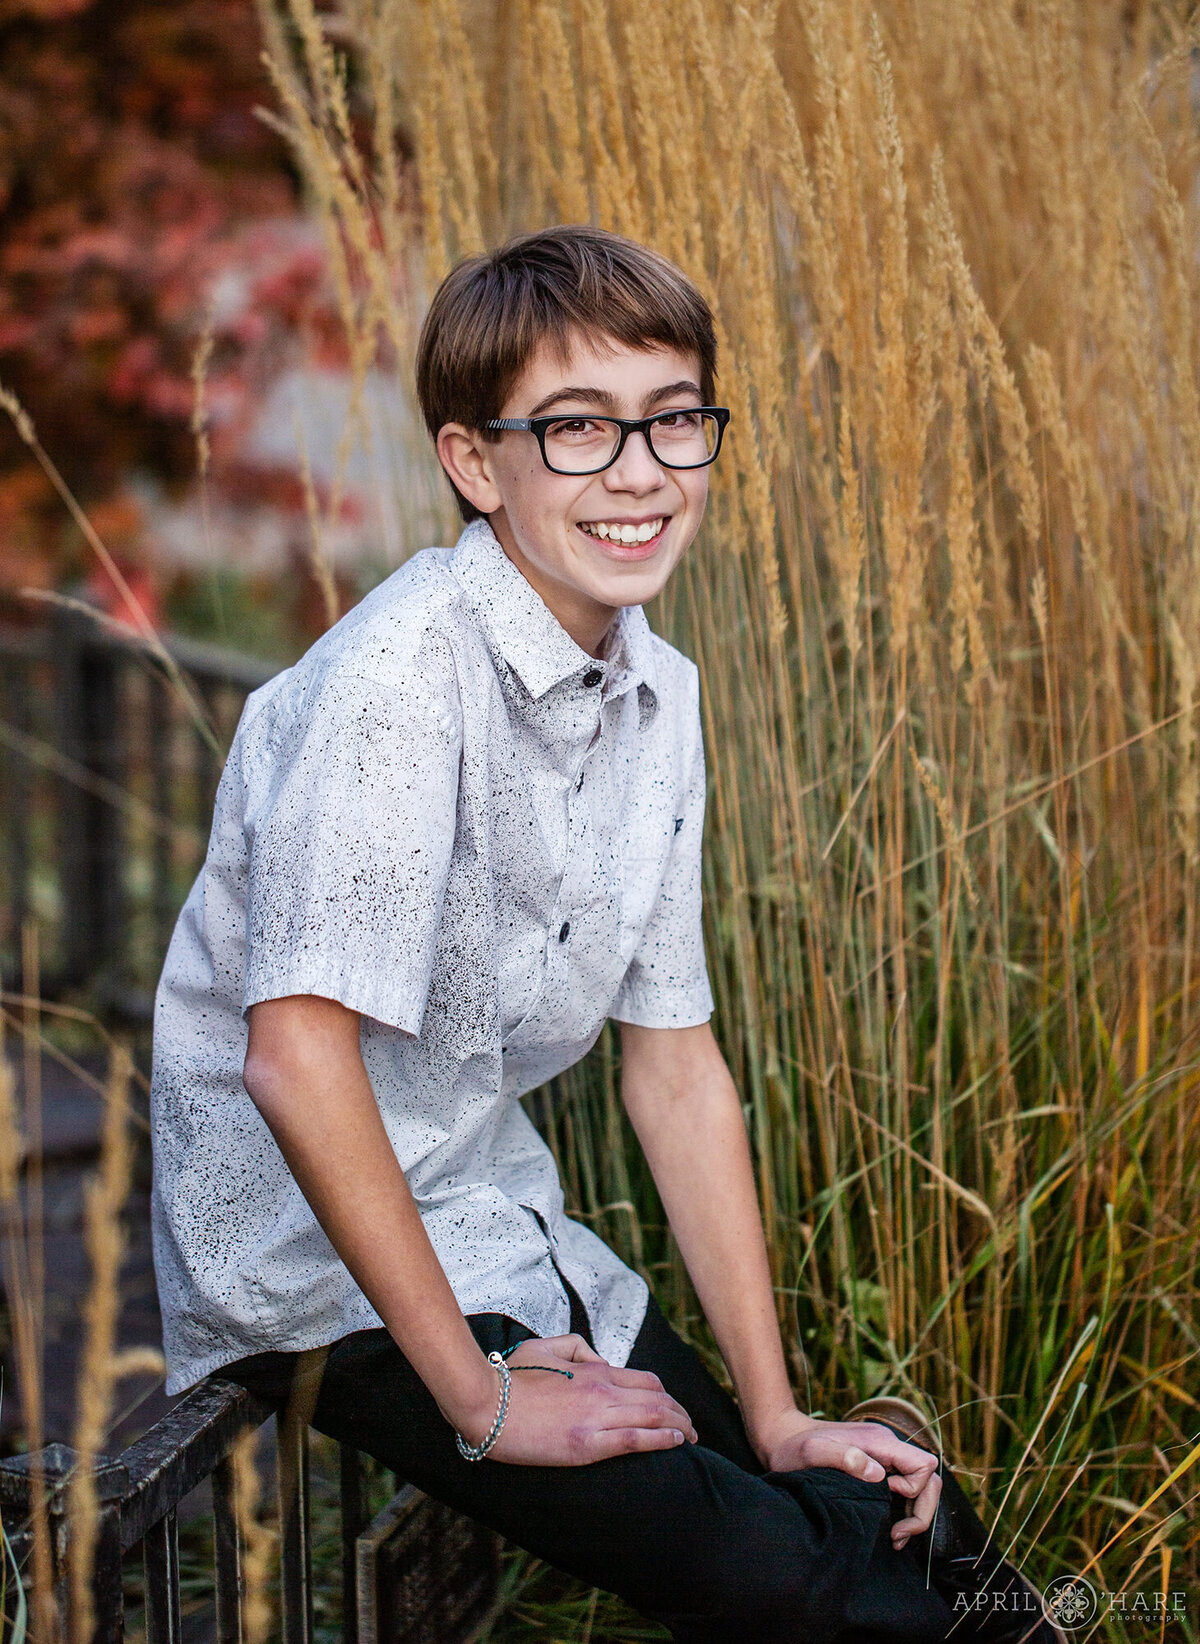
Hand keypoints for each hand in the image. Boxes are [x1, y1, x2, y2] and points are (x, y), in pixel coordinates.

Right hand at [466, 1333, 700, 1466]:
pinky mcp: (585, 1445)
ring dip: (680, 1428)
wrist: (485, 1404)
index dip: (667, 1396)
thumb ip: (579, 1348)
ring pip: (653, 1418)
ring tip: (692, 1439)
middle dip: (681, 1413)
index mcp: (594, 1370)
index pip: (646, 1380)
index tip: (675, 1408)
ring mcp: (595, 1418)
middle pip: (658, 1399)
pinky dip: (662, 1440)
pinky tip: (676, 1443)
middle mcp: (602, 1391)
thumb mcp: (546, 1347)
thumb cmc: (510, 1376)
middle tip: (692, 1428)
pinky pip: (635, 1440)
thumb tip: (601, 1361)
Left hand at [751, 1407, 941, 1549]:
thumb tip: (878, 1474)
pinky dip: (905, 1512)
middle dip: (921, 1511)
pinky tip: (891, 1529)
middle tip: (896, 1535)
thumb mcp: (813, 1452)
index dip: (916, 1489)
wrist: (783, 1437)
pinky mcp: (877, 1468)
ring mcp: (883, 1458)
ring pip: (921, 1487)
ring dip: (915, 1514)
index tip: (889, 1499)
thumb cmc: (794, 1447)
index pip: (923, 1464)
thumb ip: (844, 1457)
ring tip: (894, 1537)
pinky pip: (906, 1490)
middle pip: (929, 1479)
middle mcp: (887, 1448)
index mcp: (879, 1442)